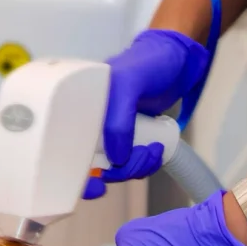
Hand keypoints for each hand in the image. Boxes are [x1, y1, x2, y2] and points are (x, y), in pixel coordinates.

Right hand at [83, 29, 208, 199]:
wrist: (178, 60)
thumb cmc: (149, 61)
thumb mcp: (128, 82)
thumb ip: (118, 118)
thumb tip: (115, 158)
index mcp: (81, 107)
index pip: (67, 146)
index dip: (77, 173)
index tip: (96, 185)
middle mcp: (93, 121)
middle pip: (92, 163)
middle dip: (116, 171)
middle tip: (136, 161)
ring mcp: (112, 131)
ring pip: (115, 166)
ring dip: (135, 167)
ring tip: (153, 151)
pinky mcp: (131, 137)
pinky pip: (131, 162)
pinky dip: (144, 163)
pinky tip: (156, 150)